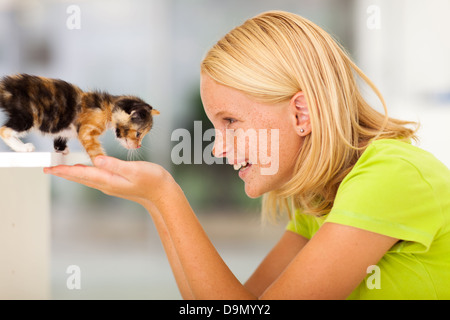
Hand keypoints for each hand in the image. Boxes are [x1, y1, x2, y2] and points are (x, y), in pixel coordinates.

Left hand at [44, 156, 172, 206]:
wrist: (163, 194)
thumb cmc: (152, 180)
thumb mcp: (135, 170)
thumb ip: (115, 165)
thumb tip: (96, 160)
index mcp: (109, 180)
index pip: (82, 174)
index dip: (65, 170)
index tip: (50, 168)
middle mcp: (107, 184)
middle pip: (81, 178)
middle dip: (64, 173)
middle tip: (47, 168)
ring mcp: (111, 185)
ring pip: (87, 178)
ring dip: (72, 173)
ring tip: (60, 169)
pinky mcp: (116, 183)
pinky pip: (95, 178)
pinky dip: (84, 173)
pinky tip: (83, 169)